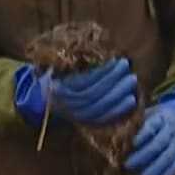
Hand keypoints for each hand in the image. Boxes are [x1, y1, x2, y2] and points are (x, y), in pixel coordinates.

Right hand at [14, 58, 136, 128]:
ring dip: (118, 98)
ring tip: (132, 84)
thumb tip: (104, 51)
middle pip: (92, 97)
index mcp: (57, 85)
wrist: (41, 97)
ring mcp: (72, 115)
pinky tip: (131, 101)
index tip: (118, 62)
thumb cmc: (57, 73)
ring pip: (97, 110)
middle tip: (130, 73)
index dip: (104, 73)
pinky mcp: (82, 123)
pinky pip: (100, 121)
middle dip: (113, 85)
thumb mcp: (62, 62)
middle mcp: (64, 103)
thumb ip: (78, 58)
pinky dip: (116, 112)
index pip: (84, 81)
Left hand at [125, 97, 174, 174]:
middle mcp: (171, 130)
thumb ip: (134, 125)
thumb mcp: (148, 115)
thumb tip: (116, 137)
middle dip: (144, 155)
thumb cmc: (159, 118)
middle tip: (128, 165)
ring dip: (155, 170)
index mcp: (160, 118)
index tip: (131, 143)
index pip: (152, 126)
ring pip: (168, 157)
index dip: (142, 135)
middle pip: (159, 143)